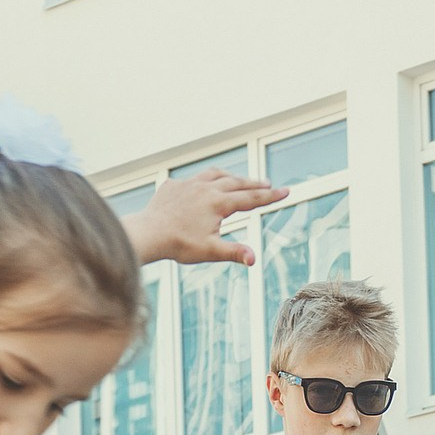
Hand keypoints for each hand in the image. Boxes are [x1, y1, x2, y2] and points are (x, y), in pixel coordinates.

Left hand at [123, 172, 288, 272]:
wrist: (148, 233)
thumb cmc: (178, 244)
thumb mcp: (210, 251)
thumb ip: (234, 252)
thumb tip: (254, 259)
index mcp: (218, 203)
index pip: (250, 198)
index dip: (270, 196)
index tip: (285, 191)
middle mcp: (205, 188)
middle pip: (236, 182)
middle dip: (255, 184)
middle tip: (268, 185)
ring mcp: (188, 184)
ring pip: (216, 175)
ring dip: (231, 177)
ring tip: (239, 180)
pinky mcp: (173, 185)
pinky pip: (194, 178)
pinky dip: (205, 180)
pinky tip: (204, 185)